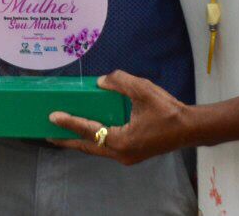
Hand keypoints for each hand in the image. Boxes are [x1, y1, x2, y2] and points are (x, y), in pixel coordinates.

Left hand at [47, 71, 192, 165]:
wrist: (190, 128)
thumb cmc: (168, 110)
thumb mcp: (143, 89)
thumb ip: (119, 81)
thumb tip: (100, 82)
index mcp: (122, 141)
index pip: (89, 131)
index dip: (70, 122)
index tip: (52, 117)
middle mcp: (121, 153)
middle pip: (88, 147)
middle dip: (67, 141)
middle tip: (48, 133)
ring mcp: (127, 156)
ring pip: (97, 149)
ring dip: (80, 141)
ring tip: (63, 133)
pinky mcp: (132, 153)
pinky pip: (106, 148)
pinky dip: (94, 140)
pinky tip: (88, 131)